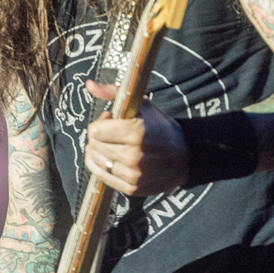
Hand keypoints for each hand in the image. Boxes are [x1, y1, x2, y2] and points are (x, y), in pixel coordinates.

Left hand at [84, 80, 187, 194]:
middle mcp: (134, 155)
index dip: (100, 123)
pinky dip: (100, 166)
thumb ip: (113, 93)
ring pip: (96, 161)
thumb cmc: (160, 126)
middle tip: (112, 132)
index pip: (95, 131)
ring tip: (112, 144)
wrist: (184, 155)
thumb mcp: (142, 104)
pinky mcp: (132, 188)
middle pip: (94, 145)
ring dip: (98, 151)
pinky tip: (107, 158)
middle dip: (98, 137)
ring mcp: (133, 174)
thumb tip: (89, 84)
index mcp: (136, 132)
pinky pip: (102, 177)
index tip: (110, 120)